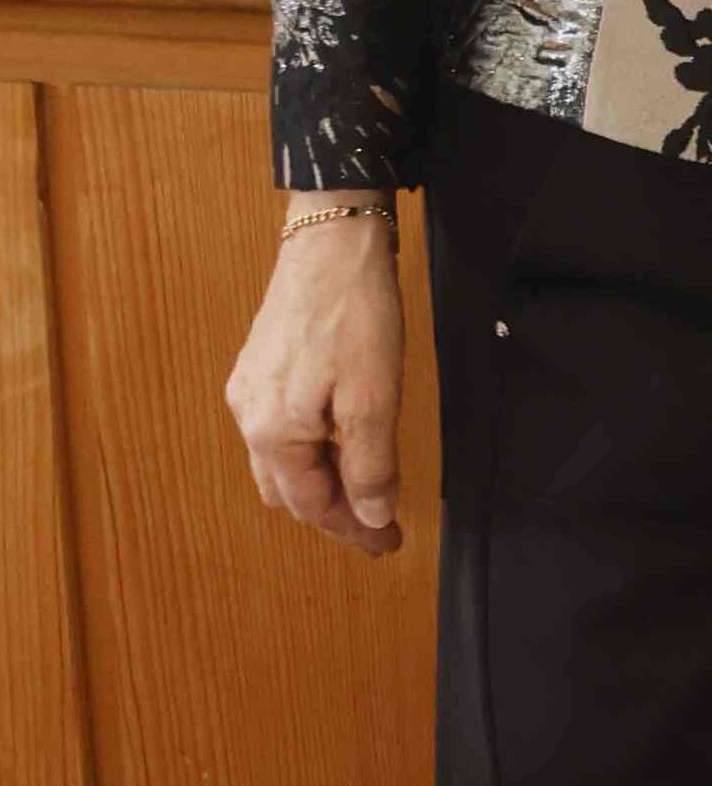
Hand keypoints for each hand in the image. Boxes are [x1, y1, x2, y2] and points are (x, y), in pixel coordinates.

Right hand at [224, 212, 407, 556]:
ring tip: (363, 492)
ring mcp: (248, 392)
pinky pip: (277, 433)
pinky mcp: (257, 369)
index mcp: (274, 432)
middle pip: (289, 492)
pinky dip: (307, 453)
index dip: (354, 530)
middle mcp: (249, 416)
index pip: (314, 505)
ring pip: (279, 464)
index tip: (389, 543)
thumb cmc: (354, 315)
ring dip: (318, 484)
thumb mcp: (374, 397)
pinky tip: (338, 446)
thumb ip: (370, 463)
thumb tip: (371, 517)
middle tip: (380, 524)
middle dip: (333, 513)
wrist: (330, 242)